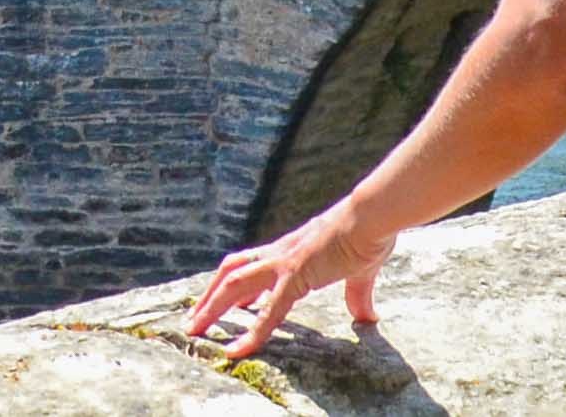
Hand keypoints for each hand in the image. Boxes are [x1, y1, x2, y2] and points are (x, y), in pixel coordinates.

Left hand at [183, 199, 394, 359]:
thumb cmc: (368, 235)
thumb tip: (366, 317)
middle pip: (231, 273)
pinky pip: (269, 309)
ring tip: (194, 329)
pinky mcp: (296, 275)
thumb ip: (356, 294)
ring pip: (233, 284)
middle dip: (209, 297)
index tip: (224, 304)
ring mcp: (283, 263)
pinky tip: (238, 349)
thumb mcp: (359, 271)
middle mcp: (279, 254)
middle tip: (193, 321)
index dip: (234, 285)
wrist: (372, 217)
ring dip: (212, 307)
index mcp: (290, 251)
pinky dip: (252, 332)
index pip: (251, 266)